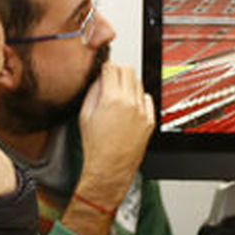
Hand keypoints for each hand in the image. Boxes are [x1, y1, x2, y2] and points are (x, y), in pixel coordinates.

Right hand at [73, 63, 154, 208]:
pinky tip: (129, 108)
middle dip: (118, 71)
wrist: (110, 167)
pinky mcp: (150, 120)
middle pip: (128, 71)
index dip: (105, 67)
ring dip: (128, 84)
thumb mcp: (85, 115)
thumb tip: (99, 79)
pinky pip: (147, 99)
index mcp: (112, 99)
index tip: (104, 69)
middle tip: (111, 78)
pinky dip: (138, 98)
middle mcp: (130, 103)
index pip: (112, 68)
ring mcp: (143, 111)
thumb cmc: (96, 146)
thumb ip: (93, 92)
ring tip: (118, 97)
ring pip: (139, 83)